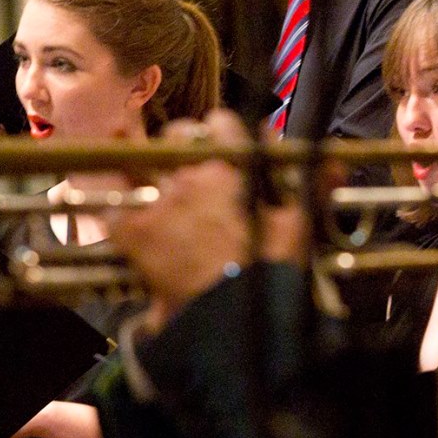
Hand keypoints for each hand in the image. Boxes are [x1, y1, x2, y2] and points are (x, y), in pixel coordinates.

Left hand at [106, 112, 304, 328]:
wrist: (232, 312)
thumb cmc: (268, 272)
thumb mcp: (299, 225)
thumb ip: (314, 188)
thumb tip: (337, 163)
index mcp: (236, 168)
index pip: (224, 124)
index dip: (218, 128)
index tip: (215, 135)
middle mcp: (195, 174)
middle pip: (179, 137)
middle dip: (179, 143)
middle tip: (178, 159)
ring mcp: (160, 199)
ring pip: (139, 159)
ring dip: (137, 157)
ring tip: (131, 157)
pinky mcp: (132, 229)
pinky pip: (109, 199)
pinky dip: (104, 194)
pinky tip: (100, 190)